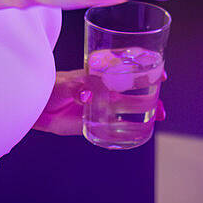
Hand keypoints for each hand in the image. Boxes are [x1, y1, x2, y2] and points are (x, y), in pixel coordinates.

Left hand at [31, 68, 166, 135]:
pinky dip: (131, 130)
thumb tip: (86, 95)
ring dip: (147, 112)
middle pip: (135, 91)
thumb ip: (74, 89)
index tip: (161, 74)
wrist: (40, 107)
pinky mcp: (97, 124)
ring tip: (160, 116)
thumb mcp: (63, 85)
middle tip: (163, 105)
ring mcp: (103, 107)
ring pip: (130, 109)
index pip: (128, 69)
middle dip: (152, 95)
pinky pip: (117, 127)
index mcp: (102, 76)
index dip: (146, 69)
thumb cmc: (52, 88)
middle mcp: (106, 91)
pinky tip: (142, 133)